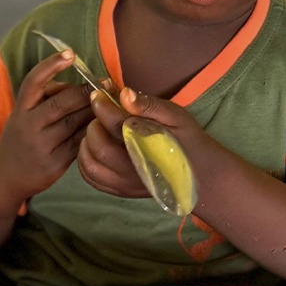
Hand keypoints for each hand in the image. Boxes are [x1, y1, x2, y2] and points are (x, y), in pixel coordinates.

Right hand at [0, 48, 94, 207]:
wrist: (5, 177)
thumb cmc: (20, 139)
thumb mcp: (23, 115)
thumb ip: (47, 98)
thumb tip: (79, 84)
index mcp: (21, 109)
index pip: (34, 82)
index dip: (51, 65)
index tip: (70, 53)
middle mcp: (29, 126)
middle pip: (63, 103)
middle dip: (88, 91)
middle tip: (107, 83)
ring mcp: (42, 146)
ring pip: (76, 122)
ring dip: (96, 110)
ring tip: (112, 101)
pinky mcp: (56, 164)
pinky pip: (80, 142)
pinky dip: (94, 131)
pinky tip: (105, 125)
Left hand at [79, 86, 203, 199]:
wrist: (200, 175)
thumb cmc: (188, 141)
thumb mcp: (176, 117)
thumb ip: (150, 105)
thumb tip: (124, 94)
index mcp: (148, 146)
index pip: (115, 124)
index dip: (102, 106)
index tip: (98, 93)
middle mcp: (134, 169)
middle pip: (99, 147)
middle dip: (93, 126)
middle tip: (99, 115)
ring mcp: (125, 184)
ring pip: (90, 166)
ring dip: (86, 145)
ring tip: (96, 131)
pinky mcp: (120, 192)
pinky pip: (92, 179)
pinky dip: (86, 162)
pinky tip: (93, 148)